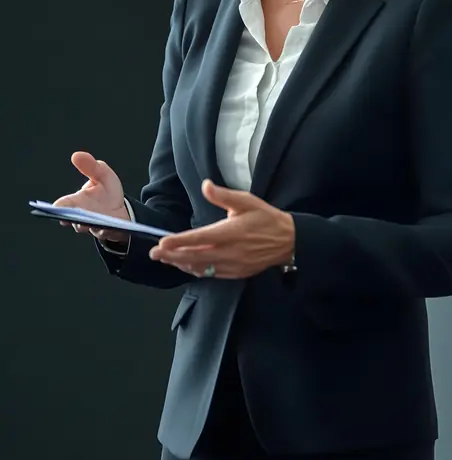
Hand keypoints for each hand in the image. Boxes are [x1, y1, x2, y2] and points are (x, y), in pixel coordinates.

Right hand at [54, 151, 129, 243]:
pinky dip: (105, 230)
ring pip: (87, 228)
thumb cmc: (106, 190)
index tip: (56, 208)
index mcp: (75, 201)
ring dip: (87, 225)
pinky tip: (107, 227)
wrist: (121, 207)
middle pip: (72, 220)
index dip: (59, 208)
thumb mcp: (102, 174)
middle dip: (72, 218)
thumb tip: (76, 155)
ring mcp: (92, 225)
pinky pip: (104, 233)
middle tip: (73, 217)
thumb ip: (90, 166)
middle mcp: (81, 216)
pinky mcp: (106, 231)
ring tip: (91, 221)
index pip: (63, 206)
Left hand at [149, 179, 294, 278]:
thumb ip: (223, 195)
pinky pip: (212, 274)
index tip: (163, 242)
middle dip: (173, 256)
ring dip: (182, 264)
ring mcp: (233, 265)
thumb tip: (206, 185)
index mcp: (231, 232)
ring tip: (166, 259)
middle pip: (195, 257)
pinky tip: (187, 266)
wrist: (288, 241)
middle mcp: (230, 251)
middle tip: (155, 254)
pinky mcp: (236, 273)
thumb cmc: (266, 218)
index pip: (199, 238)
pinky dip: (197, 270)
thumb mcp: (247, 201)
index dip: (179, 242)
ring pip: (202, 268)